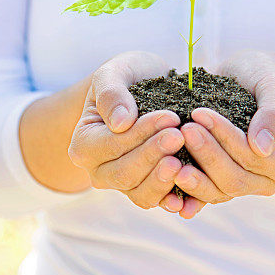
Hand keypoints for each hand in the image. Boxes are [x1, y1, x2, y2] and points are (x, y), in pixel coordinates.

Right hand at [68, 51, 192, 212]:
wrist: (145, 90)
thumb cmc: (127, 78)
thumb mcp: (115, 73)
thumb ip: (111, 93)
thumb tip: (121, 123)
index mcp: (84, 145)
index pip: (112, 145)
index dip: (141, 134)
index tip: (170, 117)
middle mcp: (99, 171)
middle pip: (125, 173)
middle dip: (154, 155)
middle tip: (180, 136)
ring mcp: (124, 185)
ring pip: (141, 194)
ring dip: (164, 179)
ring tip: (184, 161)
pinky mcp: (147, 190)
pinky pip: (158, 201)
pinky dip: (174, 199)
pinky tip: (190, 192)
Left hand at [174, 50, 274, 213]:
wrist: (247, 79)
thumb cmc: (264, 75)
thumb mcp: (274, 83)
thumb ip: (273, 113)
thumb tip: (261, 148)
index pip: (253, 157)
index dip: (226, 138)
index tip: (199, 113)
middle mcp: (267, 180)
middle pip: (234, 179)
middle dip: (206, 155)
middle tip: (182, 131)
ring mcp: (242, 185)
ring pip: (216, 192)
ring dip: (192, 177)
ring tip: (168, 158)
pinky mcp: (218, 183)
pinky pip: (201, 196)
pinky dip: (183, 196)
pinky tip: (164, 195)